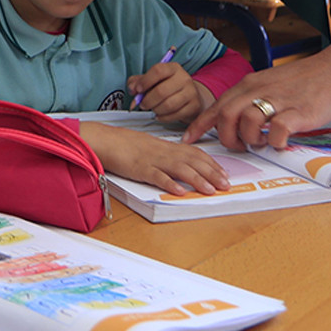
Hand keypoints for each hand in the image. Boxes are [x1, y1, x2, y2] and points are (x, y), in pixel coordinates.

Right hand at [80, 122, 228, 195]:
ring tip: (210, 190)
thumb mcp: (150, 146)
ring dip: (197, 180)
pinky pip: (157, 176)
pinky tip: (180, 191)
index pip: (195, 153)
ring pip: (180, 169)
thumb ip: (166, 154)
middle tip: (226, 184)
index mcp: (167, 146)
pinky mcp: (140, 169)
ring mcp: (152, 160)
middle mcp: (164, 152)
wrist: (104, 139)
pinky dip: (169, 183)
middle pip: (193, 161)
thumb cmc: (125, 144)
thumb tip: (181, 164)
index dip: (212, 163)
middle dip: (212, 173)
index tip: (224, 173)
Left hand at [127, 62, 213, 122]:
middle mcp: (184, 78)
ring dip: (155, 110)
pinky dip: (163, 117)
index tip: (137, 90)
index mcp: (173, 68)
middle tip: (143, 105)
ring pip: (168, 105)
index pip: (158, 70)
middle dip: (147, 101)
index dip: (145, 81)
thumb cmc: (168, 87)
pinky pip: (174, 115)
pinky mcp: (194, 106)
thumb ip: (138, 82)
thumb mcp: (153, 80)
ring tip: (153, 109)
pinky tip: (160, 115)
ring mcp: (191, 92)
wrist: (192, 97)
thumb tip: (132, 88)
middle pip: (161, 91)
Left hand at [181, 44, 330, 150]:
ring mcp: (277, 101)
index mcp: (248, 85)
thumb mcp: (267, 84)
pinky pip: (277, 131)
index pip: (216, 106)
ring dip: (250, 140)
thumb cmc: (302, 81)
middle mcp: (258, 91)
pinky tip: (280, 142)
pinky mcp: (297, 112)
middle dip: (226, 138)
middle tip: (239, 146)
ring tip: (261, 143)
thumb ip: (249, 100)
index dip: (199, 125)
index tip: (188, 139)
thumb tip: (234, 122)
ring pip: (247, 122)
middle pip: (225, 116)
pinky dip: (275, 142)